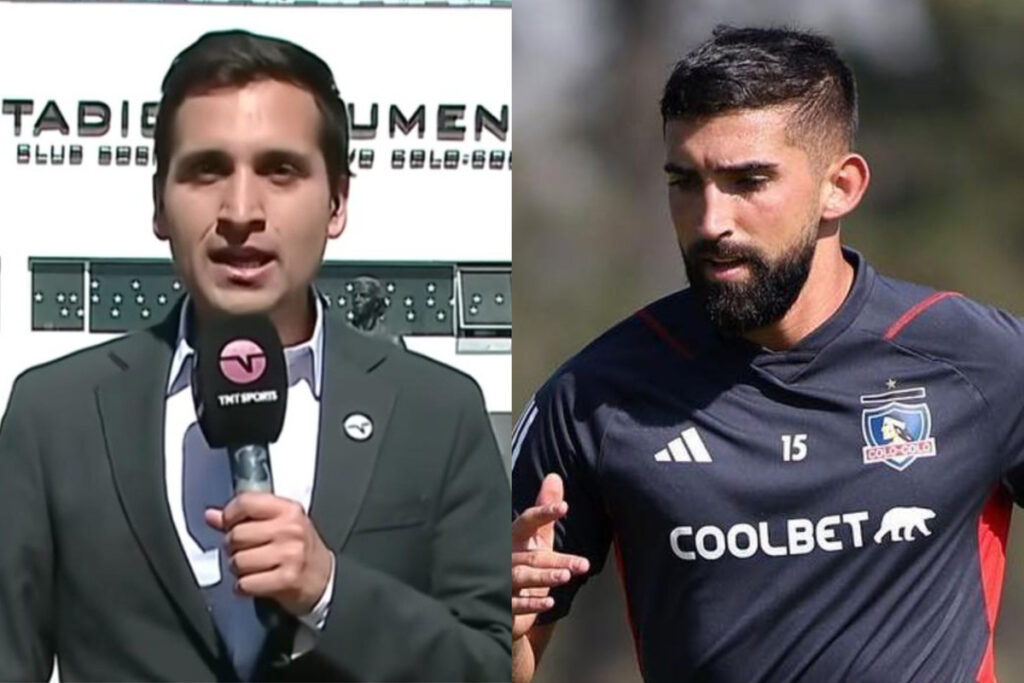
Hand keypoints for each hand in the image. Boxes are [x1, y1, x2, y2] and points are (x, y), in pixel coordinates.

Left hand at [205, 493, 332, 616]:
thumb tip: (211, 515)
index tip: (230, 524)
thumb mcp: (280, 525)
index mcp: (289, 510)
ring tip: (253, 568)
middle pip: (236, 535)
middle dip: (234, 548)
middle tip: (246, 552)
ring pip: (238, 561)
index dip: (229, 515)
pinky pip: (245, 584)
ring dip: (238, 570)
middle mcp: (291, 529)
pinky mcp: (286, 580)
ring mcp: (290, 555)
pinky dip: (244, 587)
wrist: (325, 580)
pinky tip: (256, 583)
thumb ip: (246, 518)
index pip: (245, 502)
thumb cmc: (299, 549)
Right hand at [511, 473, 589, 639]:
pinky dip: (532, 604)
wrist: (506, 601)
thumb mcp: (536, 537)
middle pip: (532, 555)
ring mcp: (504, 580)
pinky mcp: (504, 604)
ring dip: (544, 576)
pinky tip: (549, 603)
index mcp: (515, 538)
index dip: (543, 513)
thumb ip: (545, 511)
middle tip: (583, 564)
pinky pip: (516, 603)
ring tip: (565, 576)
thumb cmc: (524, 563)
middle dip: (557, 559)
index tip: (563, 507)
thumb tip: (554, 478)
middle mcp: (507, 557)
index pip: (526, 522)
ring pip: (522, 576)